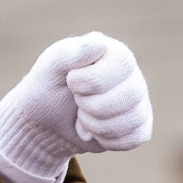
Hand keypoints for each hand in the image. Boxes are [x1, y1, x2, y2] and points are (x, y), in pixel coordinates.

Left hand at [0, 32, 150, 182]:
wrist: (43, 122)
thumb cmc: (47, 88)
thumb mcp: (49, 67)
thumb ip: (69, 52)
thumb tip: (99, 42)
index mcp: (115, 54)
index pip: (121, 64)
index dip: (90, 80)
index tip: (70, 81)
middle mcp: (133, 76)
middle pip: (128, 96)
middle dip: (90, 105)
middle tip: (76, 100)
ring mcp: (139, 102)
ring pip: (130, 120)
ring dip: (95, 124)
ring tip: (82, 115)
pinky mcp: (138, 127)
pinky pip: (133, 139)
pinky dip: (106, 140)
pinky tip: (94, 130)